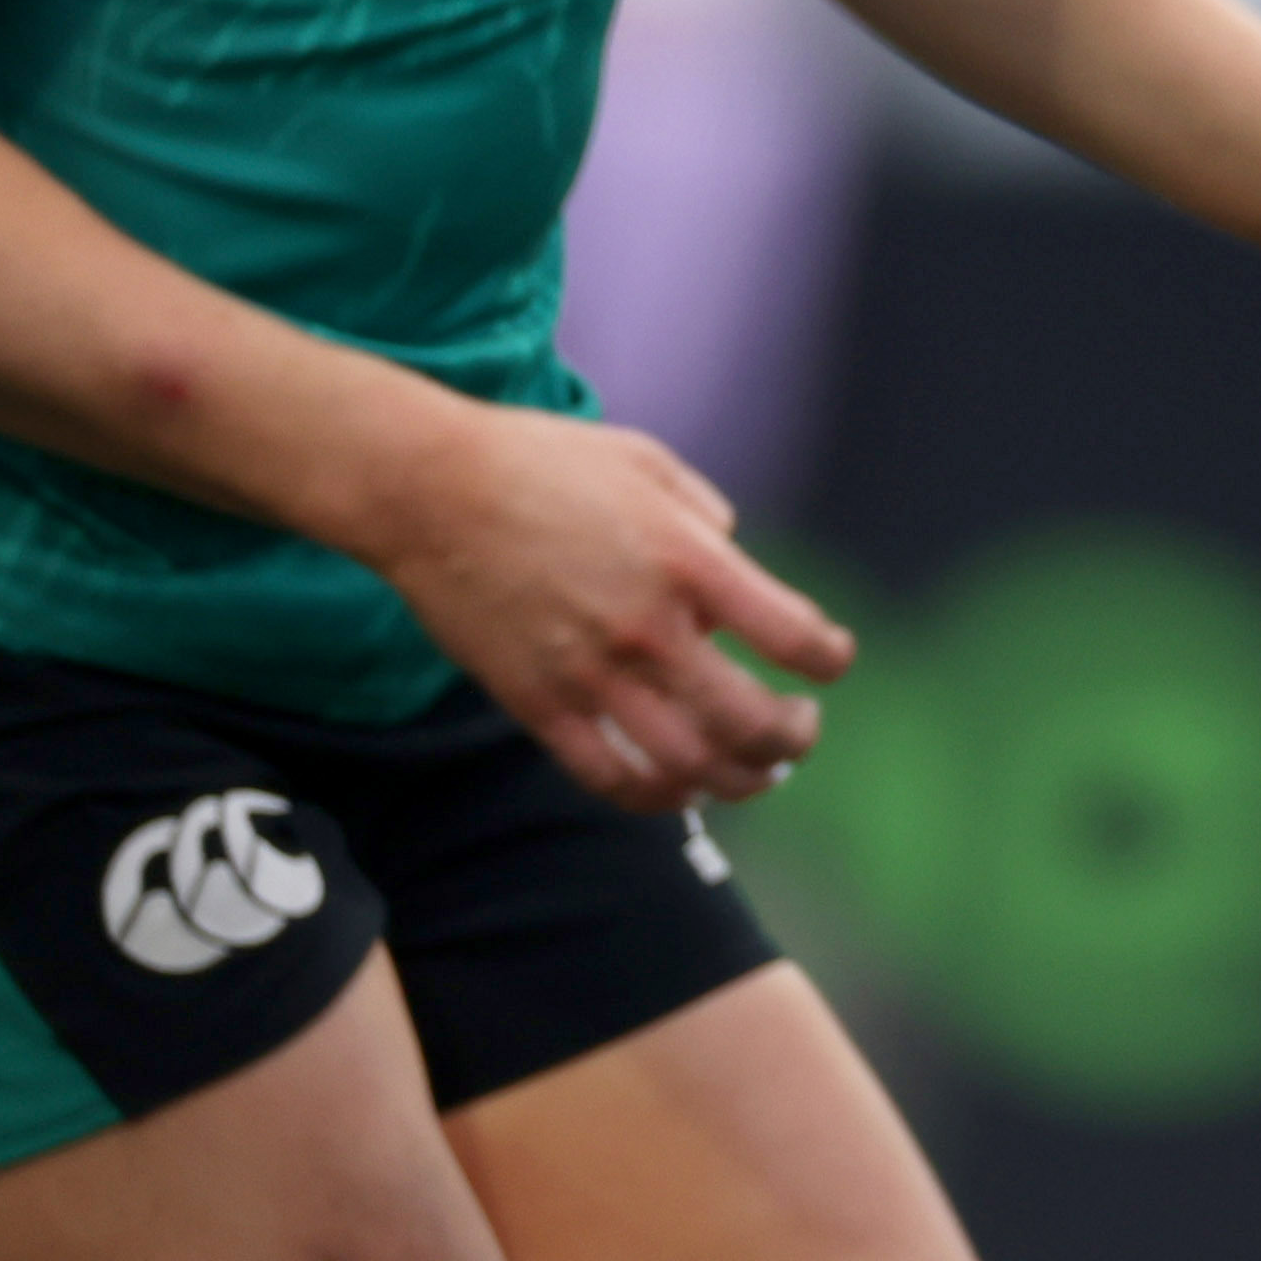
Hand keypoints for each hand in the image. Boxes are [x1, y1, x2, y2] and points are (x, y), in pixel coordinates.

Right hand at [352, 397, 860, 810]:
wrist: (430, 490)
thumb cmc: (541, 463)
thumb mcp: (648, 463)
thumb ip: (705, 516)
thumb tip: (734, 558)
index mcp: (689, 560)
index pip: (795, 637)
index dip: (829, 660)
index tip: (830, 664)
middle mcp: (649, 625)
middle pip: (753, 722)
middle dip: (793, 738)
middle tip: (799, 732)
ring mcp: (591, 673)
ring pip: (691, 766)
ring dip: (739, 780)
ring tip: (756, 772)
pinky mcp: (539, 704)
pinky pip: (612, 778)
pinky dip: (658, 797)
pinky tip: (680, 788)